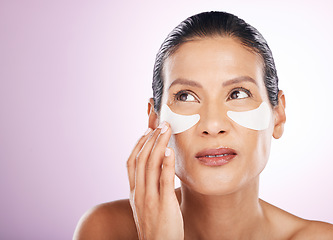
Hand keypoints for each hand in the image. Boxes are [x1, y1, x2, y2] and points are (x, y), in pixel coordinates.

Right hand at [127, 122, 183, 239]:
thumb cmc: (157, 229)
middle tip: (160, 124)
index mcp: (134, 193)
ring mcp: (149, 199)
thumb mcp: (147, 207)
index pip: (131, 163)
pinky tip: (169, 151)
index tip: (146, 131)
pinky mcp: (163, 205)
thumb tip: (159, 172)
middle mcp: (139, 193)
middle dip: (150, 139)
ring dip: (158, 144)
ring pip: (150, 165)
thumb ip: (149, 190)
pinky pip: (163, 180)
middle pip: (141, 159)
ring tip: (165, 130)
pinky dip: (165, 163)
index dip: (138, 145)